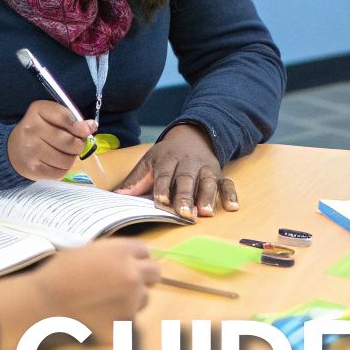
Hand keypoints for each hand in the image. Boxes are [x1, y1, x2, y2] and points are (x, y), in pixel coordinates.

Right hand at [0, 239, 160, 349]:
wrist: (43, 304)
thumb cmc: (58, 273)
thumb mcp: (87, 251)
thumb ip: (112, 253)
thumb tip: (129, 258)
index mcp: (123, 252)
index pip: (145, 252)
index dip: (136, 258)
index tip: (127, 264)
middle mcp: (133, 275)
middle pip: (154, 274)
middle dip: (143, 277)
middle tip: (124, 283)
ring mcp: (131, 303)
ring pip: (142, 299)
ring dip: (130, 300)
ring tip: (102, 303)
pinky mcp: (124, 326)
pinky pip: (128, 321)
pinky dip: (117, 321)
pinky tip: (97, 319)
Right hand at [7, 100, 94, 181]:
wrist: (12, 150)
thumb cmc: (38, 132)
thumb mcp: (53, 118)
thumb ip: (73, 121)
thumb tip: (93, 126)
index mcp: (38, 110)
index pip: (65, 117)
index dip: (79, 126)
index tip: (85, 131)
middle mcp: (31, 128)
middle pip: (69, 141)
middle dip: (77, 145)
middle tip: (74, 145)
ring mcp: (31, 150)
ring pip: (67, 159)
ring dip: (70, 158)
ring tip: (63, 154)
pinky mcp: (32, 168)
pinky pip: (60, 172)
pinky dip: (62, 169)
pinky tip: (55, 163)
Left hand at [115, 123, 237, 217]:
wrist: (192, 136)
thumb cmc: (166, 156)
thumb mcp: (149, 162)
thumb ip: (136, 180)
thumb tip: (118, 197)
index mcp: (168, 159)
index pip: (165, 174)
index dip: (162, 187)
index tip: (160, 200)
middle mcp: (189, 163)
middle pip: (187, 180)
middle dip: (185, 196)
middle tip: (184, 213)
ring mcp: (206, 169)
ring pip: (208, 182)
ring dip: (207, 198)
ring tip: (206, 213)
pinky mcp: (219, 174)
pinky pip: (227, 183)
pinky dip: (231, 194)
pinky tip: (232, 207)